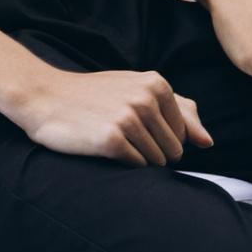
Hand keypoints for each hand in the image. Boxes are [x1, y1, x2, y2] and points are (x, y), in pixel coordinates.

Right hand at [7, 66, 212, 166]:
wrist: (44, 97)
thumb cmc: (93, 96)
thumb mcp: (137, 90)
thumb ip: (180, 111)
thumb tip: (207, 142)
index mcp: (156, 83)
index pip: (183, 134)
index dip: (160, 138)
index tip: (132, 124)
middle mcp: (146, 98)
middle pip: (173, 151)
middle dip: (151, 151)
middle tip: (119, 133)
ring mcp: (129, 118)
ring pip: (157, 162)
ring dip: (136, 159)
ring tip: (110, 138)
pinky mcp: (112, 140)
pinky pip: (137, 167)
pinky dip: (123, 164)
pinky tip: (102, 147)